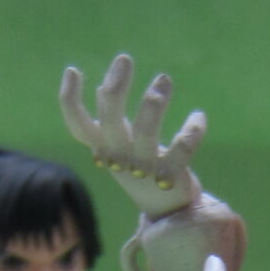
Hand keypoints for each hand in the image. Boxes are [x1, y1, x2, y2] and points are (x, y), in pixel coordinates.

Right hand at [60, 54, 204, 216]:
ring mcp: (144, 168)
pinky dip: (192, 130)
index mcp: (103, 148)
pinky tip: (198, 117)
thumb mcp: (120, 144)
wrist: (167, 212)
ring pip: (146, 131)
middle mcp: (119, 158)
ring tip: (164, 80)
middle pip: (110, 120)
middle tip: (124, 58)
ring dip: (154, 101)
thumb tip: (106, 85)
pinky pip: (182, 148)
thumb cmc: (140, 167)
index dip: (70, 100)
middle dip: (116, 87)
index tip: (73, 71)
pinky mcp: (171, 176)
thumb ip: (111, 119)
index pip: (78, 126)